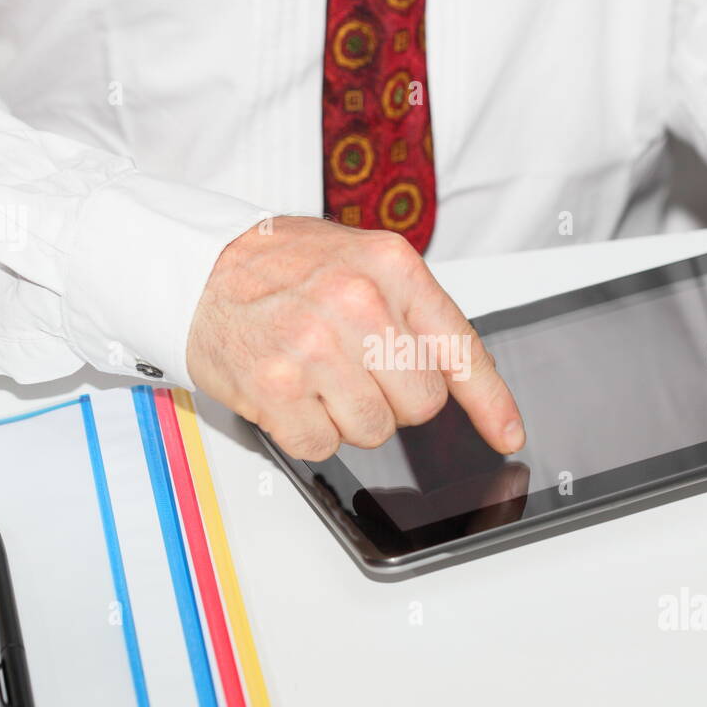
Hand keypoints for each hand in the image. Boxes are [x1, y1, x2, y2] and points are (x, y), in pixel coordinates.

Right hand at [186, 216, 524, 459]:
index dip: (490, 401)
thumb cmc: (281, 267)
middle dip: (395, 400)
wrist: (198, 269)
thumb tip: (464, 375)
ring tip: (318, 374)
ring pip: (374, 431)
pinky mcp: (276, 387)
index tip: (508, 433)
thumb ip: (413, 311)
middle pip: (421, 403)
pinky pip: (324, 446)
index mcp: (390, 266)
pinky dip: (309, 430)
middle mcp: (357, 303)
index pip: (459, 348)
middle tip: (357, 369)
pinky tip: (292, 391)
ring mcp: (315, 347)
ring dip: (349, 416)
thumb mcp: (361, 261)